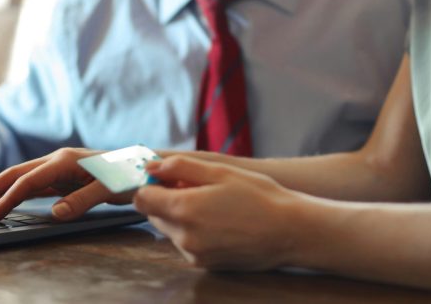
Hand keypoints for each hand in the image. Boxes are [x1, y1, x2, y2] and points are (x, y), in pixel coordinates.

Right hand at [0, 147, 131, 222]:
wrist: (143, 165)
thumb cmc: (128, 174)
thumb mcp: (109, 189)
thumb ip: (83, 200)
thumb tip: (55, 214)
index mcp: (65, 160)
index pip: (28, 181)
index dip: (8, 199)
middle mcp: (59, 160)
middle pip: (17, 173)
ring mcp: (60, 167)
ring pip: (23, 177)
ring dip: (0, 190)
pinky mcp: (64, 176)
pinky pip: (34, 184)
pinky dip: (16, 192)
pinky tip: (7, 201)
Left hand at [135, 155, 298, 270]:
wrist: (288, 231)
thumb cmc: (258, 196)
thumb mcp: (220, 171)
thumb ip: (180, 167)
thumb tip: (151, 166)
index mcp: (184, 209)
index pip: (142, 198)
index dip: (151, 183)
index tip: (167, 175)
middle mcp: (183, 237)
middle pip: (154, 213)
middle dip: (167, 197)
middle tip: (196, 185)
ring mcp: (193, 254)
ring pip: (170, 229)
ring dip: (180, 214)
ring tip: (212, 202)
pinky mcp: (204, 264)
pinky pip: (185, 242)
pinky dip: (193, 229)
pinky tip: (219, 219)